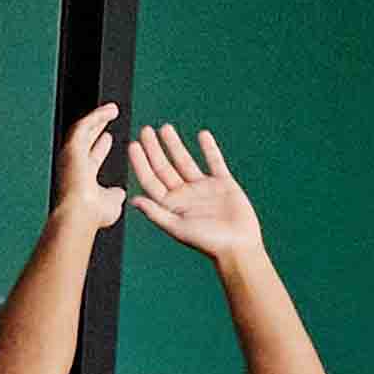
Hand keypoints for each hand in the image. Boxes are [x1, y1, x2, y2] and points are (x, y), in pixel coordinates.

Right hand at [38, 103, 125, 227]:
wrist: (80, 214)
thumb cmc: (93, 214)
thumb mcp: (110, 203)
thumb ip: (114, 195)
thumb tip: (120, 193)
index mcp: (82, 176)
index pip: (91, 157)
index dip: (100, 146)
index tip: (109, 138)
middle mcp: (74, 164)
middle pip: (85, 140)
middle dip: (97, 127)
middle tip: (108, 116)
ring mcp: (71, 154)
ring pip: (84, 129)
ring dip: (98, 117)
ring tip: (111, 108)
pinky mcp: (72, 146)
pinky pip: (84, 125)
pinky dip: (96, 116)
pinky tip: (108, 110)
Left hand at [120, 119, 265, 266]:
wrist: (239, 246)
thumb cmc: (208, 242)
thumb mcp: (178, 228)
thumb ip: (156, 213)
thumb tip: (133, 200)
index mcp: (171, 205)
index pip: (151, 180)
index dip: (141, 162)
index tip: (133, 144)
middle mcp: (184, 194)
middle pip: (164, 167)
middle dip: (154, 149)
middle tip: (146, 130)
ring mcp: (203, 188)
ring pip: (185, 161)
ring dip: (175, 145)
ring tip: (166, 128)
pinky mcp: (223, 184)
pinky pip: (214, 162)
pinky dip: (209, 149)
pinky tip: (202, 135)